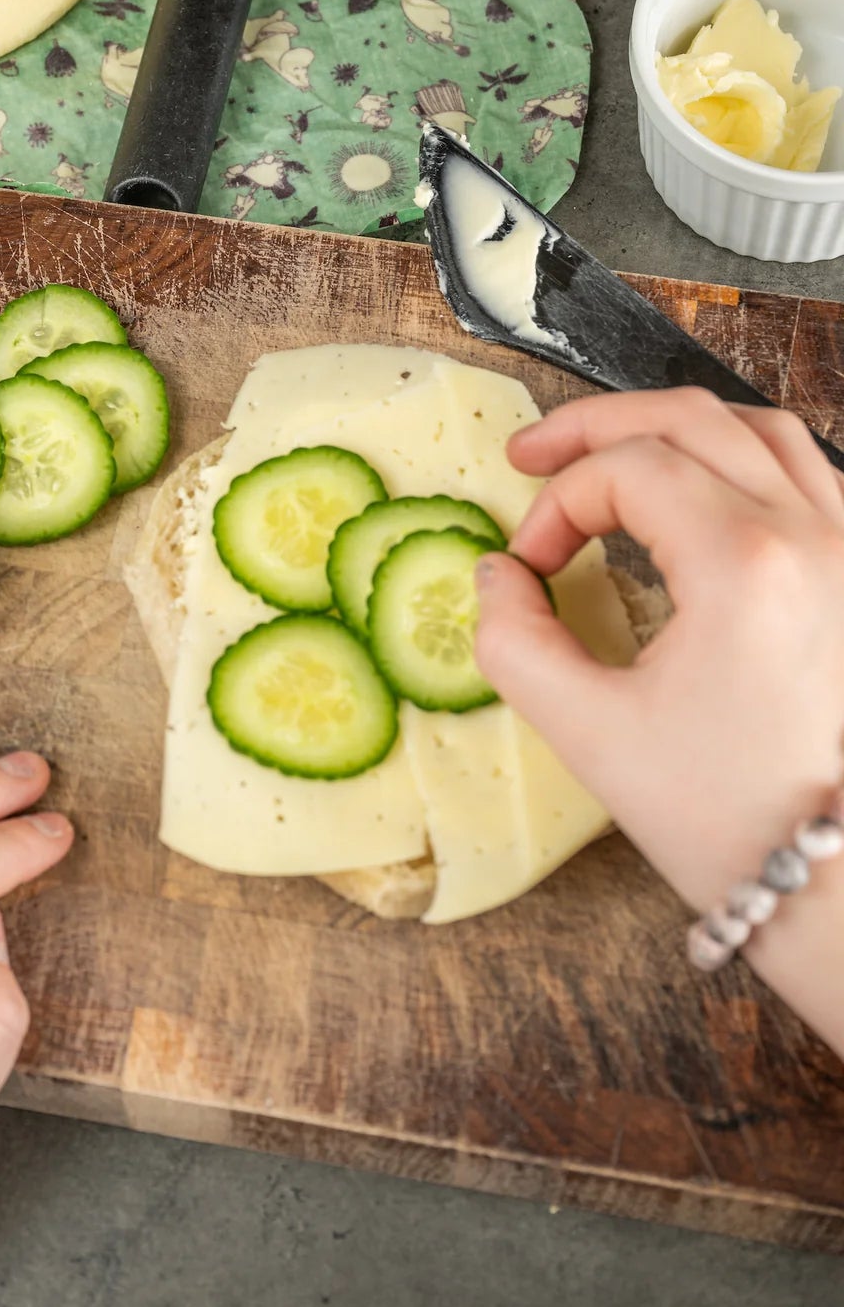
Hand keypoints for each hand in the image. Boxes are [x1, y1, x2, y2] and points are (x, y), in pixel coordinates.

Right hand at [473, 390, 843, 1049]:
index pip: (627, 470)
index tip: (526, 568)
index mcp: (747, 563)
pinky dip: (743, 459)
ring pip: (763, 429)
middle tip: (531, 454)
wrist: (837, 888)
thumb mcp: (590, 734)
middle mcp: (815, 535)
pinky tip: (700, 491)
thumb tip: (497, 576)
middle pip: (692, 418)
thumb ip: (515, 641)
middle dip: (597, 428)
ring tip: (612, 454)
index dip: (555, 503)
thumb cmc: (726, 822)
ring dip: (675, 429)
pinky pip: (811, 473)